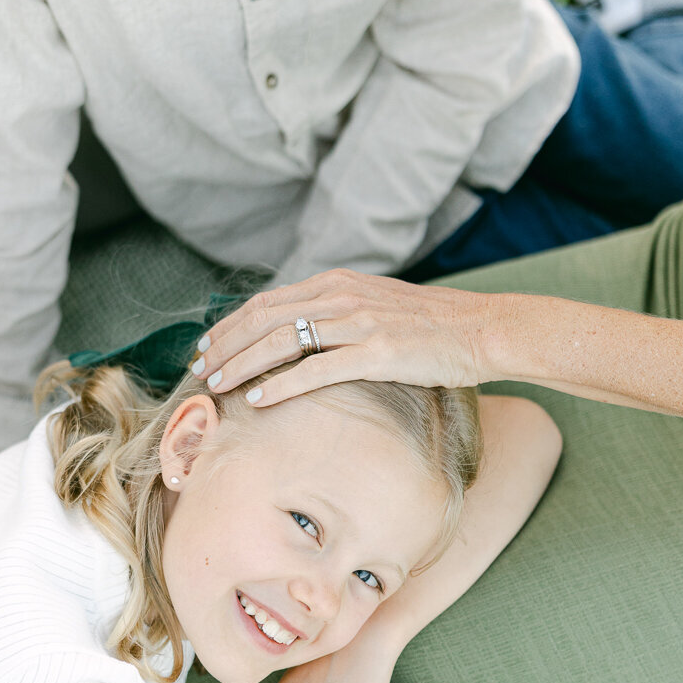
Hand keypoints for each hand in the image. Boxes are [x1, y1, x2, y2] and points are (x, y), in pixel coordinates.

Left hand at [195, 269, 507, 406]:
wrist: (483, 329)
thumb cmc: (432, 326)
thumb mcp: (376, 305)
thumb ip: (337, 313)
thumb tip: (301, 333)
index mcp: (337, 283)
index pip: (268, 301)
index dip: (231, 324)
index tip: (207, 346)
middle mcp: (342, 296)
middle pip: (264, 318)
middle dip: (225, 345)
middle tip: (199, 370)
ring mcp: (359, 323)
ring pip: (282, 342)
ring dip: (243, 364)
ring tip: (218, 385)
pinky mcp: (377, 352)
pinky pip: (316, 370)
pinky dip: (281, 384)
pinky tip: (258, 398)